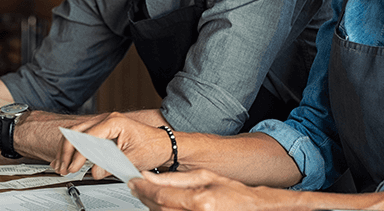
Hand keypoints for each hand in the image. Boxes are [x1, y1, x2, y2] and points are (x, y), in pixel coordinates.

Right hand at [53, 112, 171, 178]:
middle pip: (76, 132)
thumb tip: (94, 171)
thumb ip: (111, 165)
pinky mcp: (104, 131)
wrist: (165, 145)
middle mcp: (107, 119)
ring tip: (62, 165)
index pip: (87, 137)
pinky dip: (74, 148)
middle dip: (67, 151)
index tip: (74, 168)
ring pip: (76, 133)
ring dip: (67, 150)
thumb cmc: (154, 147)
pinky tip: (68, 158)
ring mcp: (105, 124)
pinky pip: (83, 137)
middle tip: (63, 167)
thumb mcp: (132, 159)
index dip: (78, 155)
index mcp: (113, 122)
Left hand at [129, 170, 269, 210]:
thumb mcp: (203, 176)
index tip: (133, 181)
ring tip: (147, 194)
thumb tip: (149, 176)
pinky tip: (159, 205)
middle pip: (158, 208)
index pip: (161, 195)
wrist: (250, 208)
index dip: (143, 188)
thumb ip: (173, 178)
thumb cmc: (231, 192)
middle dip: (144, 197)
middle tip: (136, 187)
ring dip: (151, 206)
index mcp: (200, 201)